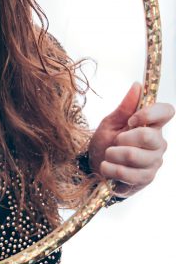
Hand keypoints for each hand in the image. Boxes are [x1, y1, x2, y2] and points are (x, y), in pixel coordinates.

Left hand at [87, 82, 172, 197]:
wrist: (95, 168)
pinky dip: (110, 169)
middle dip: (122, 139)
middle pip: (148, 136)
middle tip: (114, 142)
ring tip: (108, 156)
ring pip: (134, 155)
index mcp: (152, 125)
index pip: (167, 111)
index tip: (131, 120)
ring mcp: (154, 162)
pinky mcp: (146, 178)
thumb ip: (125, 107)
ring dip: (112, 155)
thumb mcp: (110, 123)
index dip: (150, 113)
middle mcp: (158, 143)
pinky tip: (108, 168)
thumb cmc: (105, 143)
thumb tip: (137, 85)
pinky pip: (127, 173)